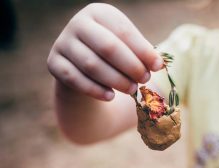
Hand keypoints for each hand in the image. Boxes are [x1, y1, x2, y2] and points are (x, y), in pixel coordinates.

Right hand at [47, 3, 162, 100]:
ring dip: (116, 80)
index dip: (143, 50)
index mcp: (99, 13)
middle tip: (145, 80)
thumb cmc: (111, 55)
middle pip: (108, 47)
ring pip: (92, 65)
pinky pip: (75, 79)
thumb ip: (141, 53)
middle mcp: (79, 24)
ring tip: (132, 89)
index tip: (158, 67)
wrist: (82, 65)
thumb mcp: (126, 48)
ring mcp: (63, 43)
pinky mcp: (54, 63)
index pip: (124, 31)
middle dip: (130, 66)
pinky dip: (95, 90)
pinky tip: (110, 96)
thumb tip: (158, 64)